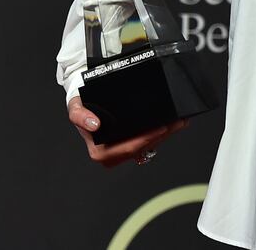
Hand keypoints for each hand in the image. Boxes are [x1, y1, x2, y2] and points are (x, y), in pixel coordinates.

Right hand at [68, 96, 188, 167]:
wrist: (85, 102)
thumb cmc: (82, 107)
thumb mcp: (75, 108)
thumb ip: (80, 115)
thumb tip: (94, 125)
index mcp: (100, 151)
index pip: (128, 149)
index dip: (146, 140)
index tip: (161, 128)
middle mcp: (113, 154)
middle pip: (143, 148)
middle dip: (162, 136)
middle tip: (177, 122)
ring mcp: (123, 149)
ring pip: (149, 145)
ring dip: (166, 134)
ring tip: (180, 121)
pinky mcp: (132, 142)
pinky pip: (150, 141)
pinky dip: (163, 132)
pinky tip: (174, 123)